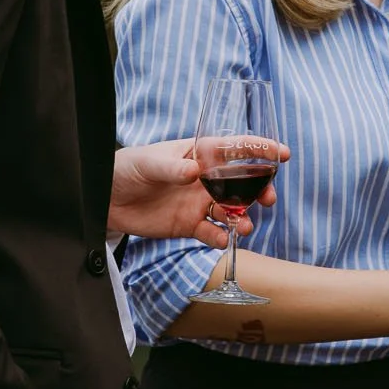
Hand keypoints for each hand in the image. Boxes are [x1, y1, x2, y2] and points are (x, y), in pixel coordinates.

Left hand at [112, 136, 287, 247]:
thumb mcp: (148, 163)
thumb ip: (171, 168)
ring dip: (243, 217)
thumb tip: (193, 172)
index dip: (260, 150)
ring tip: (245, 225)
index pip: (235, 149)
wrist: (106, 199)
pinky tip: (223, 239)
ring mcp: (198, 202)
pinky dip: (221, 237)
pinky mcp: (189, 225)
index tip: (282, 154)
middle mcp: (204, 178)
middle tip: (268, 199)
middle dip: (260, 189)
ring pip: (232, 210)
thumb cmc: (127, 168)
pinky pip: (212, 232)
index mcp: (198, 154)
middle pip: (242, 182)